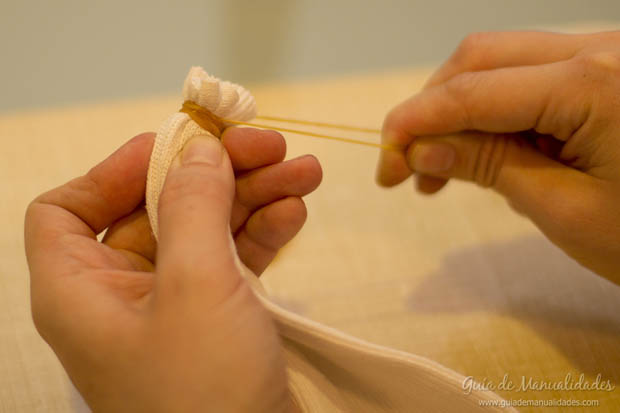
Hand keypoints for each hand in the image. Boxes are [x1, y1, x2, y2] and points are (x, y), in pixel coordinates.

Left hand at [25, 129, 320, 411]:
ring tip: (307, 172)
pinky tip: (298, 212)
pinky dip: (264, 234)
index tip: (177, 145)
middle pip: (157, 209)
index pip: (67, 209)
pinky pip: (234, 261)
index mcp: (81, 290)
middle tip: (273, 145)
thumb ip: (194, 206)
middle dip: (216, 173)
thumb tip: (199, 147)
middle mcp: (120, 295)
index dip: (115, 169)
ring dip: (253, 197)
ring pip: (206, 230)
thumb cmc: (205, 389)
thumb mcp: (197, 286)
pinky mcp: (215, 319)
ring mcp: (172, 307)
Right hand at [377, 30, 619, 281]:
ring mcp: (607, 55)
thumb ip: (491, 168)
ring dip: (459, 110)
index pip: (471, 90)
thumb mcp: (567, 211)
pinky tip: (486, 154)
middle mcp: (599, 49)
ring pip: (504, 61)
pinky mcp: (609, 72)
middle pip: (481, 57)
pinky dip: (495, 112)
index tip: (381, 163)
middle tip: (405, 168)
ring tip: (441, 173)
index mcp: (593, 84)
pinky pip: (533, 76)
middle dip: (431, 109)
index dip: (413, 124)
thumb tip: (422, 150)